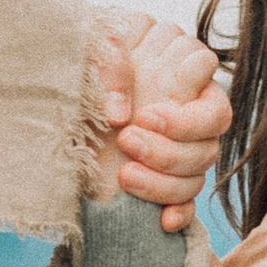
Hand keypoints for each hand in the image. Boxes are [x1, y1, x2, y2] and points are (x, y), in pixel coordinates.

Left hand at [90, 20, 231, 228]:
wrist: (54, 88)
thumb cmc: (80, 56)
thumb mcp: (90, 45)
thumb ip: (110, 63)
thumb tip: (121, 114)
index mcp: (180, 68)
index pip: (212, 93)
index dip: (184, 114)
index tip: (145, 118)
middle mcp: (188, 107)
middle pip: (210, 138)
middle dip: (170, 150)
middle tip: (127, 142)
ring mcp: (180, 143)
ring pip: (200, 171)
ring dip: (165, 181)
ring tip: (124, 175)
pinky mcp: (165, 172)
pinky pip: (187, 199)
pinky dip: (179, 212)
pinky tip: (163, 221)